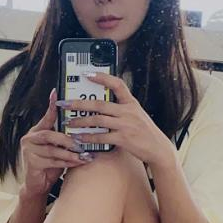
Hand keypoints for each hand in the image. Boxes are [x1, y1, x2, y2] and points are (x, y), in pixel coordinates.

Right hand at [20, 88, 91, 197]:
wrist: (38, 185)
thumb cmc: (50, 164)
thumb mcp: (58, 149)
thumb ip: (64, 139)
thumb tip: (84, 130)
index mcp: (37, 131)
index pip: (46, 117)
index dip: (51, 106)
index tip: (55, 92)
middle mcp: (30, 138)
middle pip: (50, 134)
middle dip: (68, 140)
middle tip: (82, 144)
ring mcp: (29, 150)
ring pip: (52, 149)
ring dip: (70, 153)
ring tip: (83, 155)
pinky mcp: (31, 163)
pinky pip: (52, 161)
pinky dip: (67, 162)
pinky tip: (77, 163)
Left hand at [62, 72, 176, 166]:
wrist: (158, 149)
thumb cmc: (144, 132)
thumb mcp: (137, 115)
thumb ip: (122, 109)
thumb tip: (102, 104)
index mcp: (131, 103)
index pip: (116, 84)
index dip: (101, 77)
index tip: (86, 73)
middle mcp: (129, 111)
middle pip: (99, 104)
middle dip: (79, 104)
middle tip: (64, 104)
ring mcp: (126, 125)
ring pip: (98, 120)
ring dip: (80, 122)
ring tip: (68, 123)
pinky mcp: (124, 139)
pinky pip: (101, 137)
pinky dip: (88, 138)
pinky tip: (79, 138)